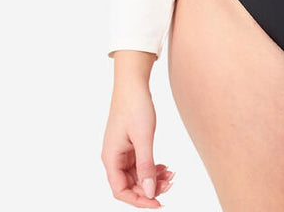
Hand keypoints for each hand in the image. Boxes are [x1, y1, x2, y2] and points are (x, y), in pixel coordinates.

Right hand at [101, 84, 174, 206]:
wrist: (133, 83)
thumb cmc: (135, 106)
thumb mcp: (144, 138)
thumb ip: (146, 166)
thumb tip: (149, 191)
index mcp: (111, 158)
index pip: (121, 191)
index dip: (138, 200)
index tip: (158, 202)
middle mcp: (114, 157)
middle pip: (130, 184)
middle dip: (150, 187)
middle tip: (171, 184)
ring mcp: (122, 151)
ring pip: (137, 174)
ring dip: (153, 178)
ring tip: (172, 175)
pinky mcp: (130, 144)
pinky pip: (140, 163)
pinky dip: (153, 167)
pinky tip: (165, 167)